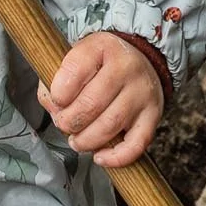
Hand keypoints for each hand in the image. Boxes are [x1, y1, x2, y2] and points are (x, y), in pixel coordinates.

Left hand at [42, 32, 162, 168]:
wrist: (141, 59)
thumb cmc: (101, 64)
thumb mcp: (77, 57)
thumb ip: (56, 80)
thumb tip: (53, 108)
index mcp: (103, 47)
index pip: (74, 70)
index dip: (57, 94)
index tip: (55, 101)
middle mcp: (127, 68)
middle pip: (90, 104)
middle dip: (68, 122)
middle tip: (64, 124)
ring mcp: (142, 93)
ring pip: (109, 125)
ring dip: (86, 141)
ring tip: (77, 140)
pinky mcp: (152, 116)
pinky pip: (136, 144)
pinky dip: (115, 157)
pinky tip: (100, 156)